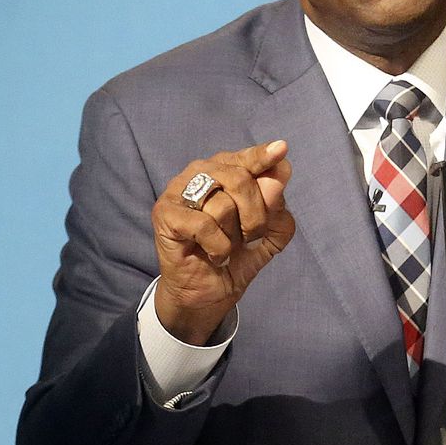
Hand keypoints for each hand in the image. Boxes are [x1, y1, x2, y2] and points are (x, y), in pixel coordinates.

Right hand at [151, 140, 294, 344]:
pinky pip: (205, 225)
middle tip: (249, 237)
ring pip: (223, 204)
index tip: (281, 150)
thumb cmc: (235, 258)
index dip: (263, 157)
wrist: (209, 294)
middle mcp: (199, 173)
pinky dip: (218, 247)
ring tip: (226, 247)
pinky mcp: (165, 214)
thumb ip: (277, 207)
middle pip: (240, 179)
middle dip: (256, 215)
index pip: (247, 159)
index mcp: (224, 171)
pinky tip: (213, 255)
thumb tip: (278, 179)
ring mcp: (178, 191)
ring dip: (234, 236)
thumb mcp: (269, 235)